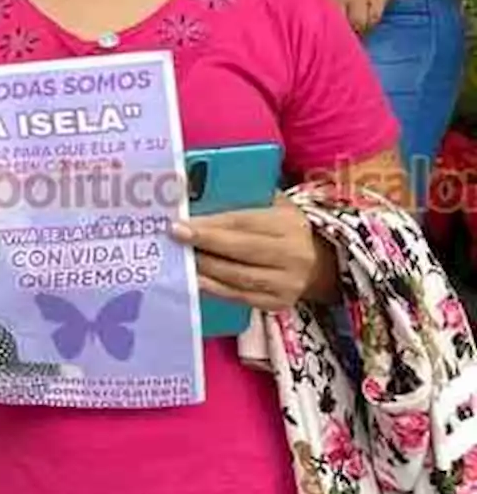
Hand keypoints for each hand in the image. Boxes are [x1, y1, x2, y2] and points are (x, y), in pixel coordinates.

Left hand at [171, 196, 337, 309]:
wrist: (319, 263)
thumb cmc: (283, 226)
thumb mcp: (273, 204)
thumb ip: (243, 198)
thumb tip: (196, 190)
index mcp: (288, 224)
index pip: (244, 223)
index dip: (211, 224)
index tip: (180, 222)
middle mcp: (293, 255)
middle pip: (240, 251)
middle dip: (204, 244)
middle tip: (174, 237)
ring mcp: (287, 283)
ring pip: (237, 277)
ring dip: (204, 268)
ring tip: (180, 258)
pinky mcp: (278, 304)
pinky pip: (240, 297)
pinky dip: (214, 288)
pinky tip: (195, 279)